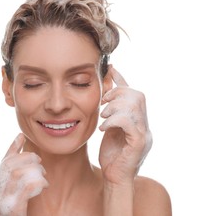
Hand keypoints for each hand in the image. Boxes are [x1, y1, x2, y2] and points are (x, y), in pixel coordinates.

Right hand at [0, 133, 48, 215]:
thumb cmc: (14, 213)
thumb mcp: (12, 193)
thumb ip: (15, 174)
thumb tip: (20, 145)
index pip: (2, 162)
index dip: (12, 148)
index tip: (21, 136)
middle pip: (9, 166)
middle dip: (27, 159)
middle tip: (39, 163)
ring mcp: (1, 201)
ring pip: (17, 174)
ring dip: (34, 171)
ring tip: (43, 175)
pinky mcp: (11, 210)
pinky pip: (25, 189)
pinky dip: (36, 183)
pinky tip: (43, 186)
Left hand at [98, 66, 151, 184]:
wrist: (114, 178)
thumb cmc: (111, 154)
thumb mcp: (108, 127)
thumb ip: (110, 111)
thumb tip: (105, 93)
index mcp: (137, 119)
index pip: (133, 94)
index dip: (122, 79)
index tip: (110, 68)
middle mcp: (144, 124)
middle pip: (137, 95)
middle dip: (117, 94)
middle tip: (103, 102)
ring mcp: (144, 133)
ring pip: (134, 106)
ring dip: (114, 107)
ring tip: (103, 117)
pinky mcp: (139, 143)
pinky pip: (129, 122)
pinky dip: (113, 121)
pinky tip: (103, 128)